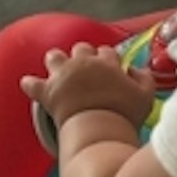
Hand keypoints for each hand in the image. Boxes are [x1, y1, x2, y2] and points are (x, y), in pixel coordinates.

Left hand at [20, 43, 155, 129]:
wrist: (99, 128)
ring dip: (57, 61)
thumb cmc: (125, 114)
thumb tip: (136, 69)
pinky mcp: (47, 92)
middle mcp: (83, 63)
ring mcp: (62, 75)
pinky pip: (32, 84)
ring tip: (61, 71)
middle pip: (81, 48)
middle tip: (88, 71)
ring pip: (54, 56)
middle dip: (84, 56)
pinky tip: (29, 84)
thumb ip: (145, 79)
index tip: (111, 70)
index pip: (107, 52)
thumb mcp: (146, 96)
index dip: (109, 60)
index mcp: (106, 62)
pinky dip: (31, 84)